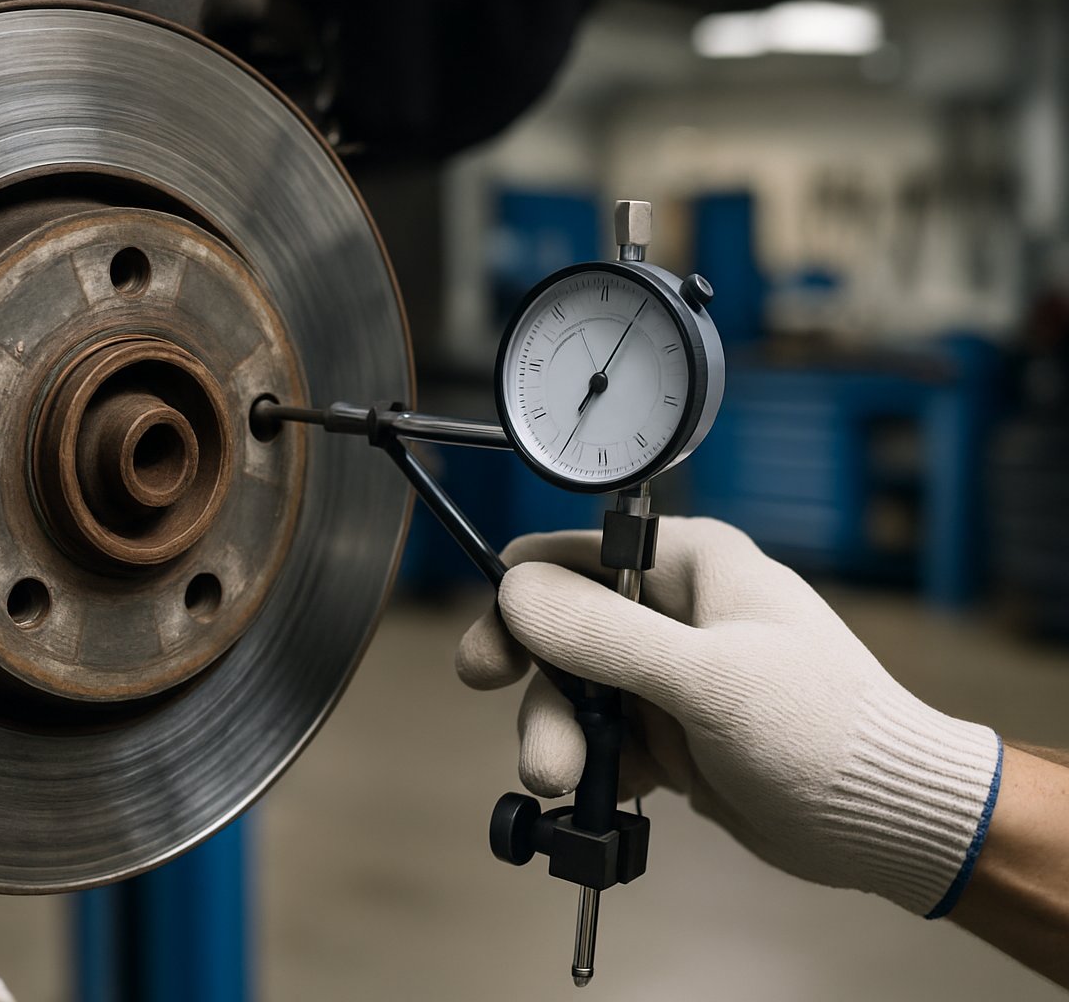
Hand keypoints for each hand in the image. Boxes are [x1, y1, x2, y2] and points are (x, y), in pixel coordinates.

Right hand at [457, 517, 1000, 917]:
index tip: (492, 653)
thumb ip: (606, 635)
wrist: (886, 822)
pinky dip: (591, 767)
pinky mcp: (672, 729)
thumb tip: (514, 591)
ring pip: (575, 694)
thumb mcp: (708, 678)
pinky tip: (604, 792)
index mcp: (690, 563)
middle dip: (538, 688)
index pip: (573, 555)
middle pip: (560, 632)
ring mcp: (671, 673)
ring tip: (564, 783)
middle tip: (512, 719)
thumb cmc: (823, 731)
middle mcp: (673, 609)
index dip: (521, 595)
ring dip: (559, 737)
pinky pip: (602, 738)